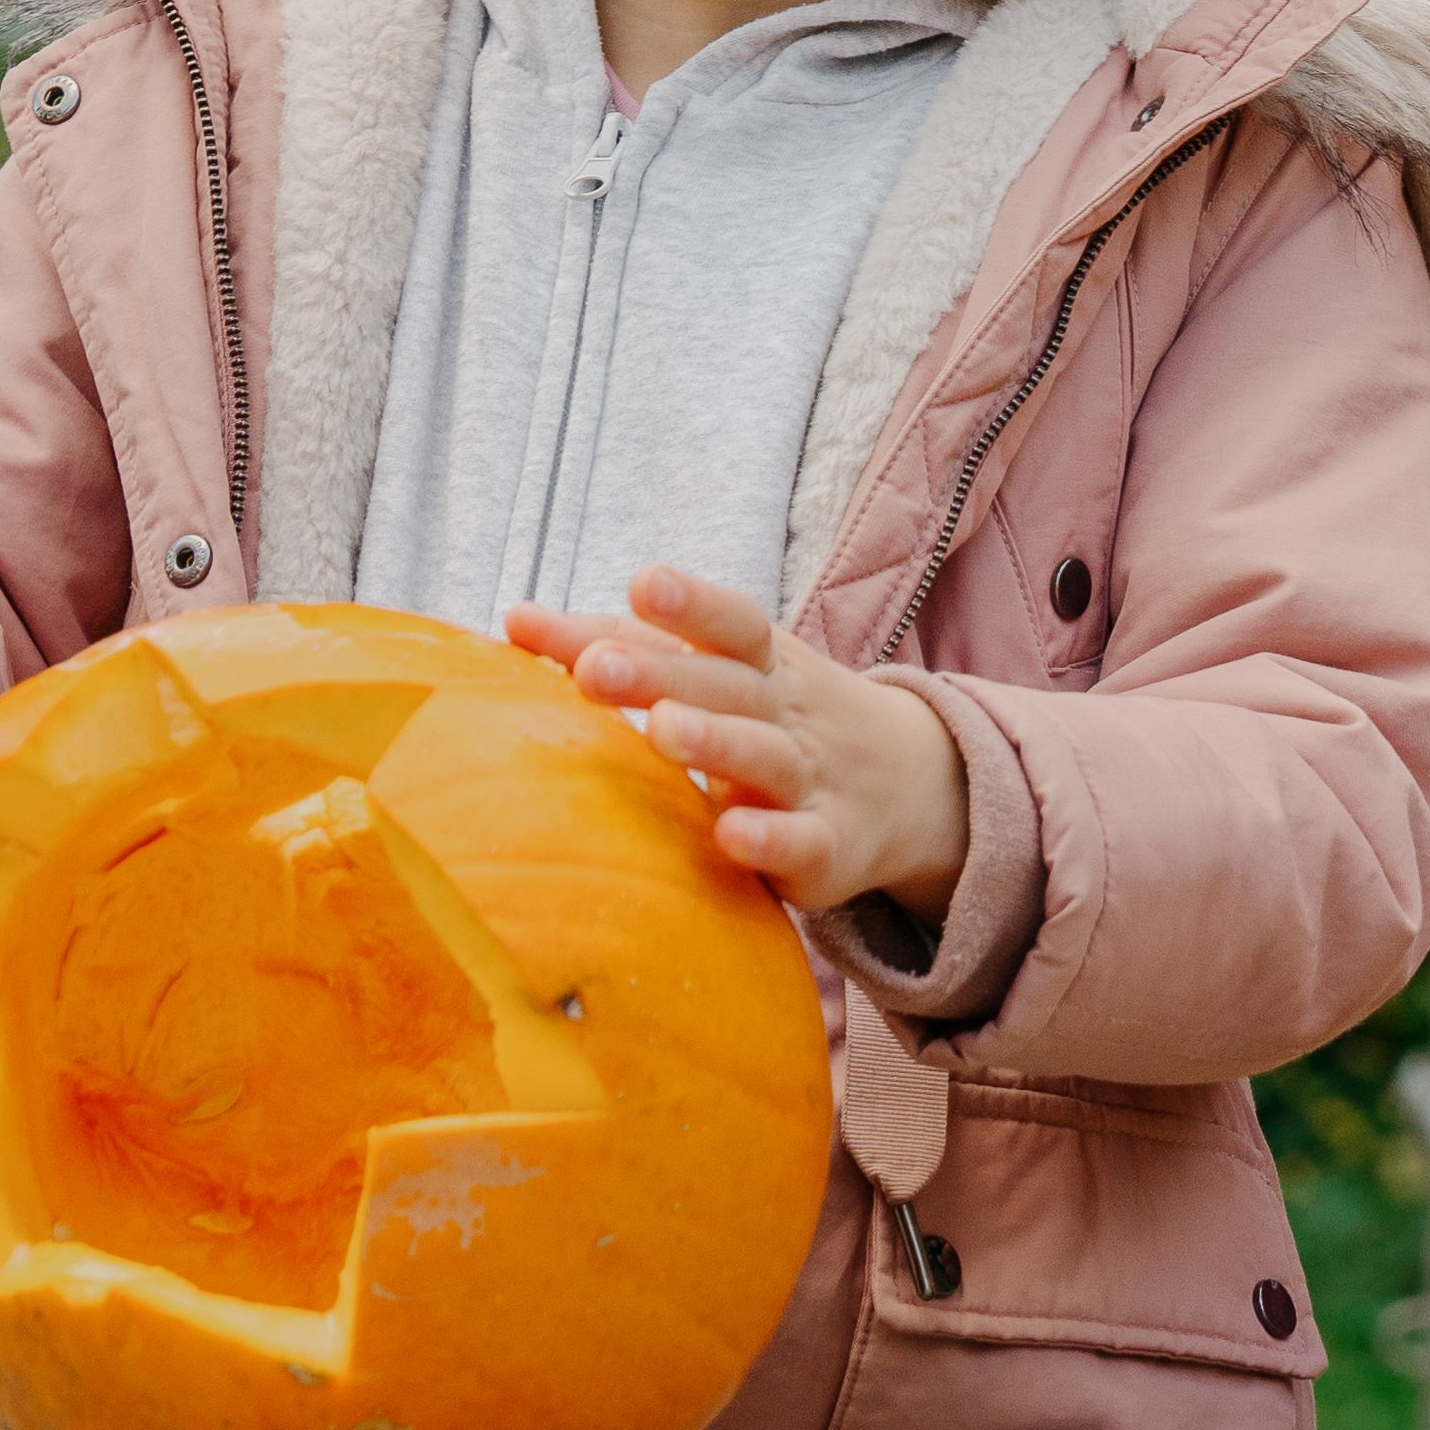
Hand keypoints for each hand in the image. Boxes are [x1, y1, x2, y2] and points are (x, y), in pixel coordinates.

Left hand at [518, 571, 971, 916]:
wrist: (915, 785)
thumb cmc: (777, 715)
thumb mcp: (719, 670)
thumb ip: (623, 645)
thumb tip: (514, 618)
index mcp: (761, 662)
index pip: (730, 622)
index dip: (692, 602)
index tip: (644, 583)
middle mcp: (787, 710)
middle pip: (727, 685)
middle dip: (662, 673)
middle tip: (595, 669)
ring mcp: (811, 778)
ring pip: (763, 755)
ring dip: (714, 740)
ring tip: (660, 730)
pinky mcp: (827, 847)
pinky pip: (801, 841)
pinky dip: (769, 838)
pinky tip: (728, 836)